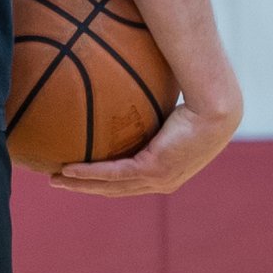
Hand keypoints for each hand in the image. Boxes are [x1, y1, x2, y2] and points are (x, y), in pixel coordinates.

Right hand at [57, 99, 239, 198]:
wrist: (217, 105)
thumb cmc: (201, 99)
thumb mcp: (171, 107)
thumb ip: (150, 107)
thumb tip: (130, 82)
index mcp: (170, 171)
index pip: (133, 182)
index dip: (107, 181)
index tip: (85, 175)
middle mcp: (164, 181)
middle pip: (116, 190)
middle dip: (86, 189)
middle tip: (60, 182)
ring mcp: (158, 179)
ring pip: (111, 188)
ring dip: (81, 186)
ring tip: (55, 180)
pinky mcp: (152, 170)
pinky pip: (113, 174)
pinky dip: (88, 174)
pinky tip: (68, 170)